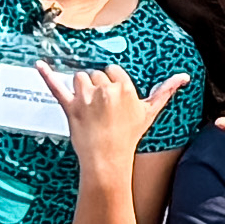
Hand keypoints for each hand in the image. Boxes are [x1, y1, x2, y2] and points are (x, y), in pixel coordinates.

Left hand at [52, 63, 187, 180]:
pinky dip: (47, 74)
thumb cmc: (129, 136)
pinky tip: (39, 64)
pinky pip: (56, 86)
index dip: (112, 85)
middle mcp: (105, 89)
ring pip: (80, 78)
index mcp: (124, 87)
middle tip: (101, 109)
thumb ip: (166, 91)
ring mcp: (85, 98)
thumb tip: (184, 76)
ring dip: (81, 88)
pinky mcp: (69, 107)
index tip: (113, 100)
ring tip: (87, 107)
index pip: (113, 71)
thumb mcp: (149, 112)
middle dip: (97, 88)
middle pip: (96, 74)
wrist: (107, 159)